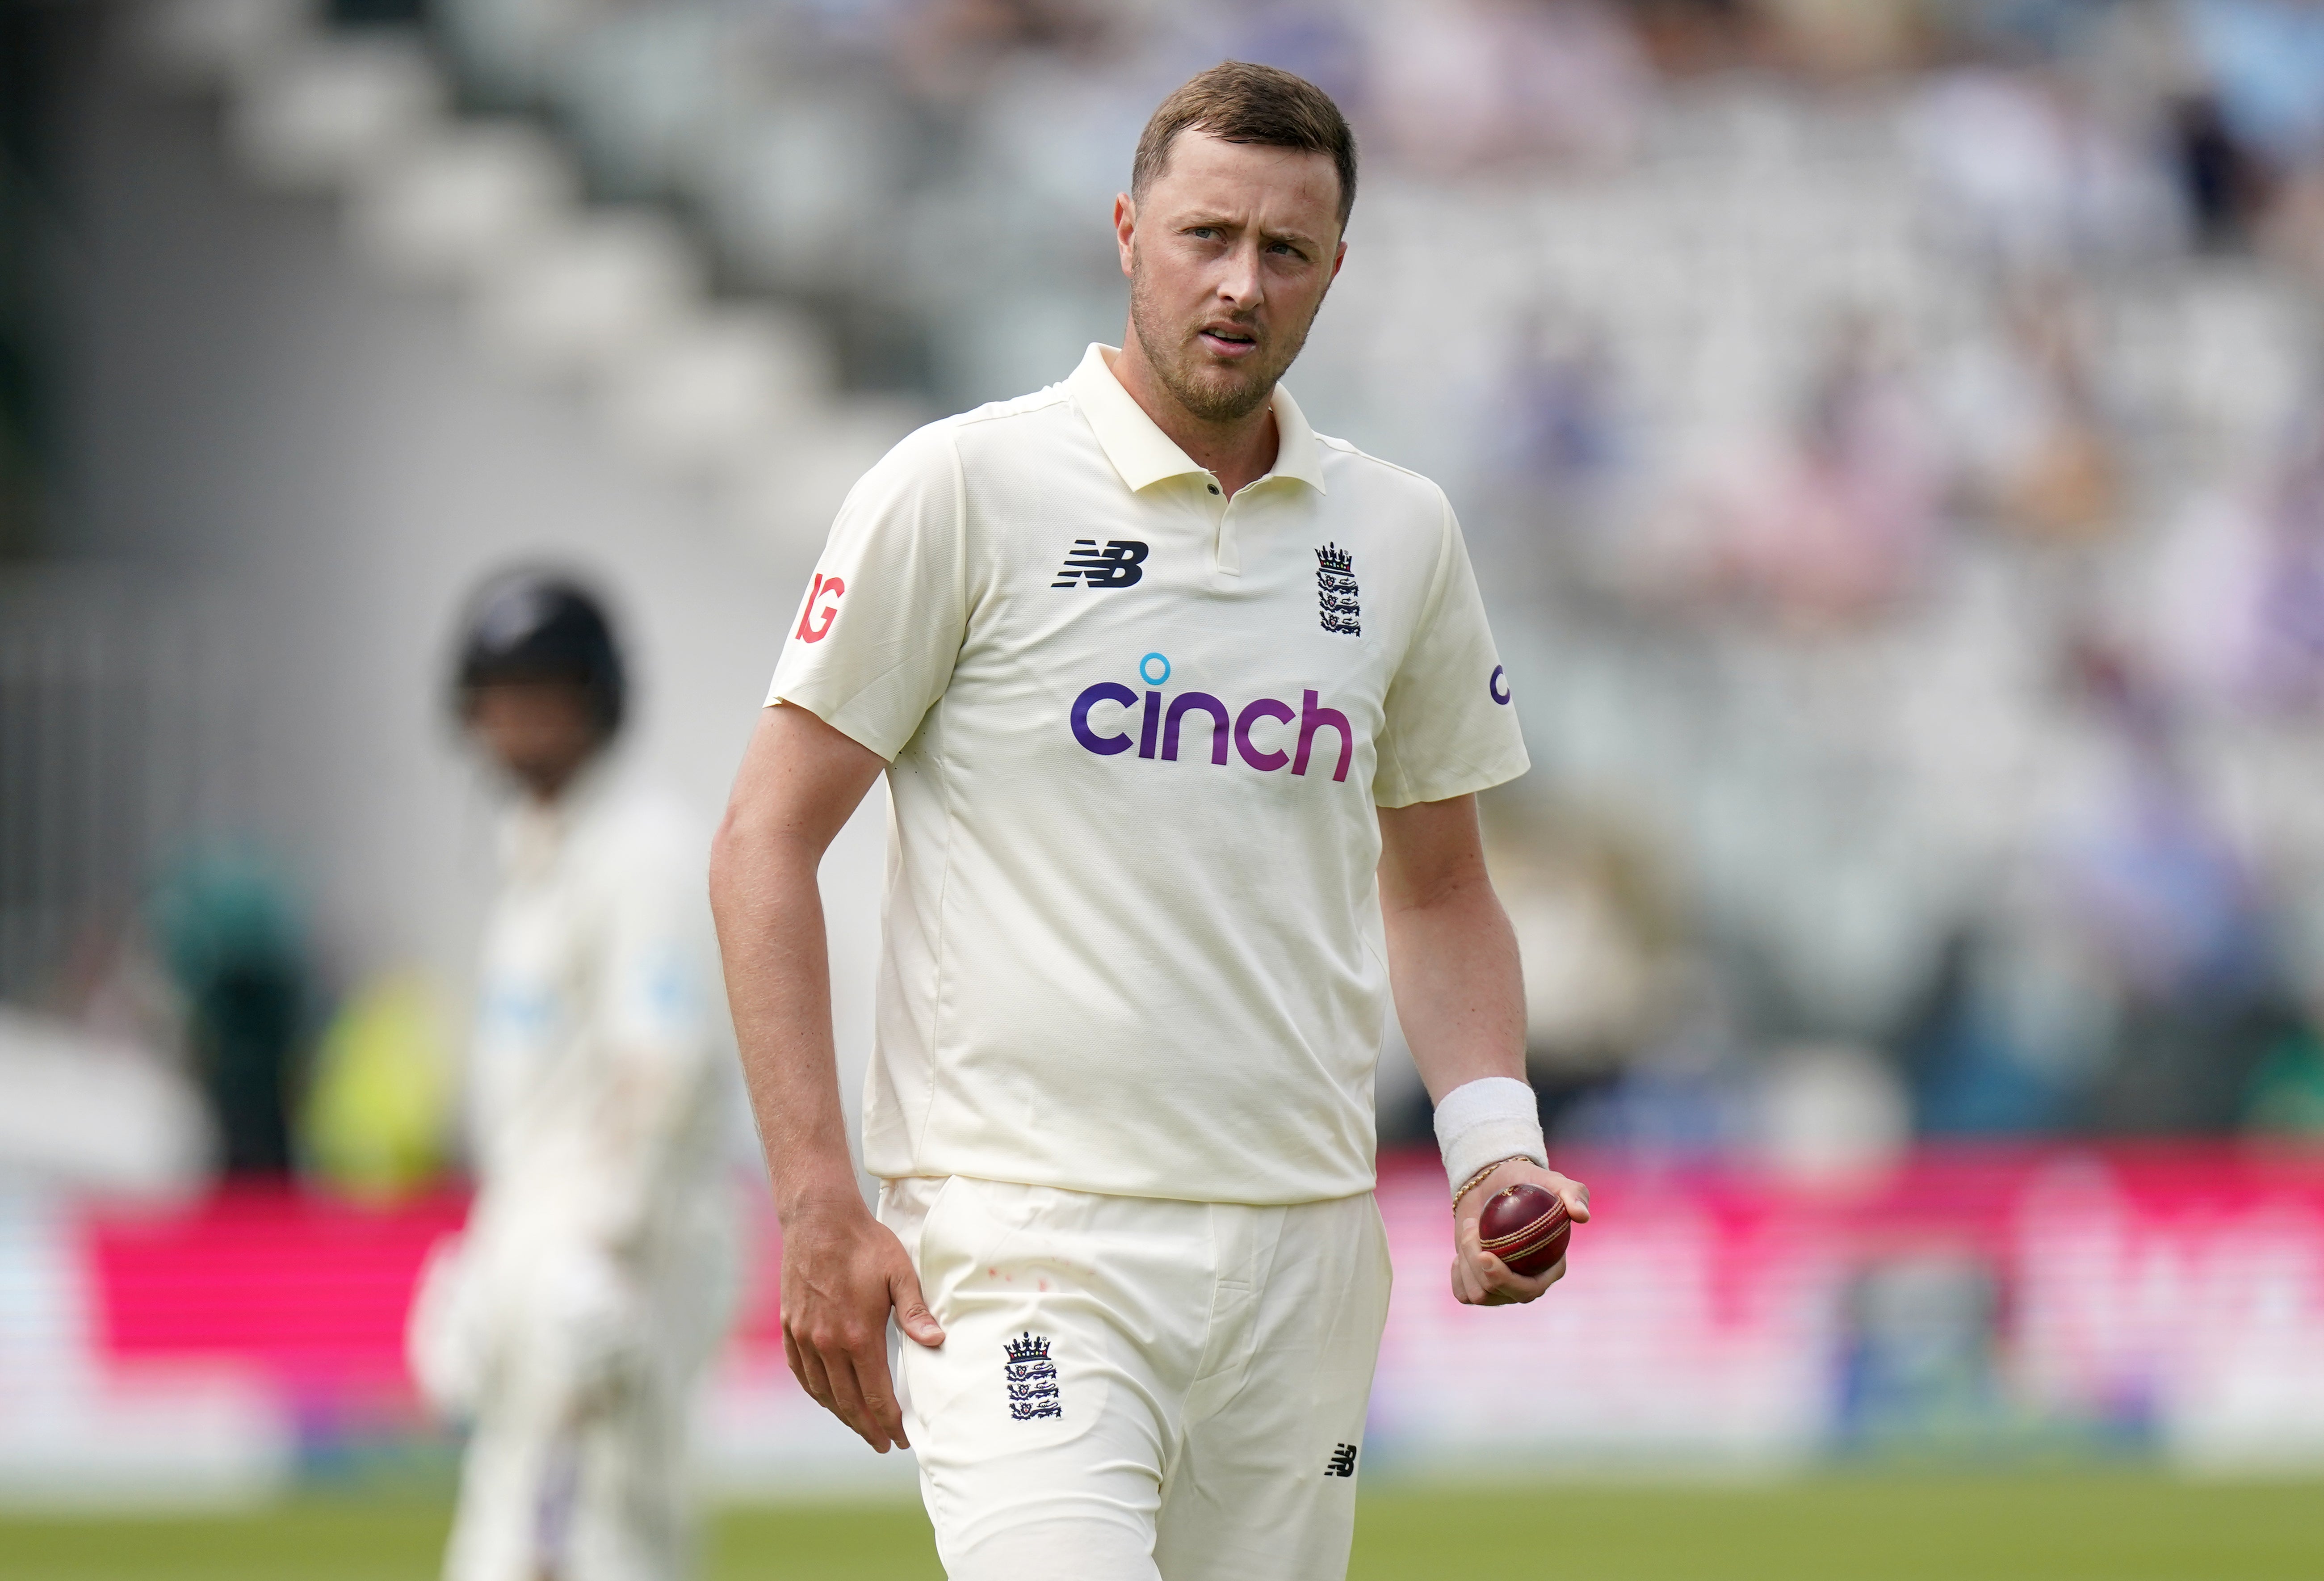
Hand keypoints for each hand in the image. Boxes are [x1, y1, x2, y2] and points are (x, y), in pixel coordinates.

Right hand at [779, 1197, 944, 1451]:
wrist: (819, 1220)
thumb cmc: (865, 1244)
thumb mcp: (899, 1274)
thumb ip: (916, 1312)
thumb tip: (937, 1343)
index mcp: (858, 1335)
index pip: (876, 1395)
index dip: (889, 1422)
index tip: (901, 1439)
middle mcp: (827, 1343)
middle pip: (848, 1402)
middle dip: (867, 1428)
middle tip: (882, 1445)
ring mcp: (805, 1337)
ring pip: (823, 1392)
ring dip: (842, 1415)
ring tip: (860, 1428)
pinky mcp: (790, 1327)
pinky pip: (802, 1372)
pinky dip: (816, 1392)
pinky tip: (827, 1398)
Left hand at [1450, 1157, 1590, 1306]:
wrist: (1493, 1184)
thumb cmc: (1527, 1182)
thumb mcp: (1552, 1181)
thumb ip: (1573, 1193)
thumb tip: (1582, 1216)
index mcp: (1550, 1269)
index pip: (1529, 1289)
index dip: (1505, 1280)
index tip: (1485, 1255)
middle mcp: (1527, 1284)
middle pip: (1499, 1295)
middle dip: (1479, 1270)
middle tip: (1470, 1234)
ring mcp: (1503, 1288)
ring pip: (1478, 1294)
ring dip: (1466, 1261)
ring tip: (1470, 1227)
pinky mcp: (1479, 1285)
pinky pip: (1464, 1294)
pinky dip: (1457, 1275)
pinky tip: (1460, 1254)